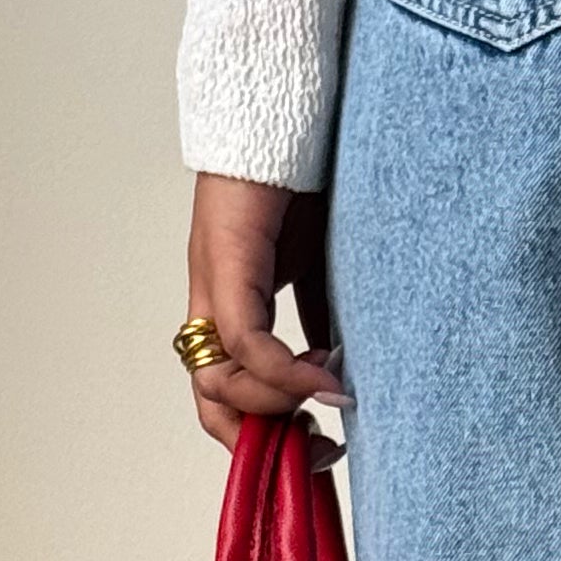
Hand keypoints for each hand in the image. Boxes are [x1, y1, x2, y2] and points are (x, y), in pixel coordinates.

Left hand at [183, 172, 350, 448]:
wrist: (288, 109)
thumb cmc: (309, 173)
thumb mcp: (326, 264)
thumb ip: (327, 312)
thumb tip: (350, 365)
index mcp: (232, 297)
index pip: (228, 387)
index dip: (267, 427)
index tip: (321, 446)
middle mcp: (213, 295)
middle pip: (209, 398)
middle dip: (263, 437)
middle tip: (319, 451)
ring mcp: (213, 280)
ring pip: (217, 379)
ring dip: (275, 405)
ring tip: (328, 402)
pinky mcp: (226, 259)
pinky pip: (243, 338)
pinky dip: (281, 369)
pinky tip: (324, 376)